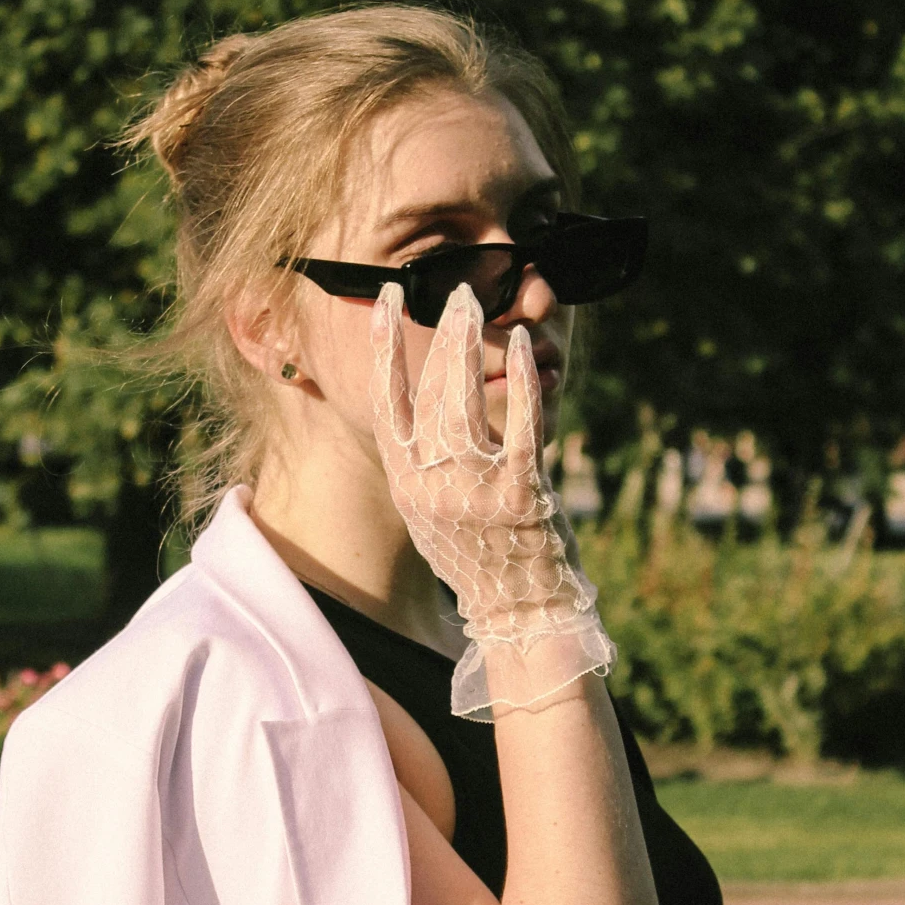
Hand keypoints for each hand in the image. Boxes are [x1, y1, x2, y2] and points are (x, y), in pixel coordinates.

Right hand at [371, 280, 614, 717]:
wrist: (522, 615)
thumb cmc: (483, 559)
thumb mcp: (434, 514)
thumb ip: (424, 465)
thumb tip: (424, 407)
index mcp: (407, 486)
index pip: (384, 403)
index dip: (380, 347)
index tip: (381, 301)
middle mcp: (431, 486)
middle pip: (426, 391)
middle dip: (436, 332)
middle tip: (451, 289)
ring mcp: (474, 491)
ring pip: (463, 400)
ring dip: (468, 343)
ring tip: (474, 303)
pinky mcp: (521, 495)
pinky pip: (520, 424)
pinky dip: (522, 380)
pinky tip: (523, 346)